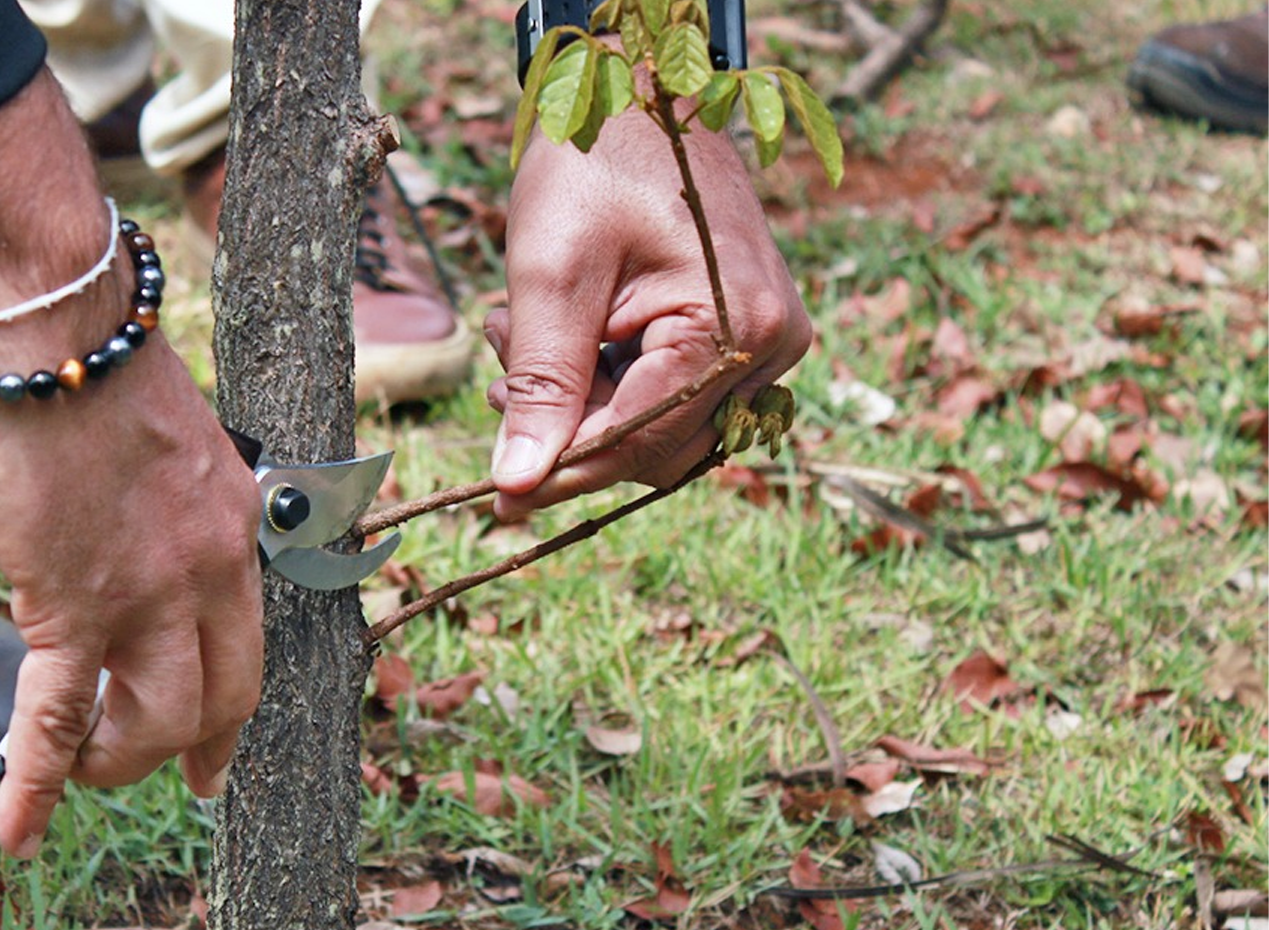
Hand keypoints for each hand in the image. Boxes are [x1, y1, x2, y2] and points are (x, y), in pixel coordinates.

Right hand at [0, 71, 261, 858]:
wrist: (52, 326)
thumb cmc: (85, 357)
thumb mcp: (164, 433)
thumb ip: (163, 492)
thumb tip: (125, 514)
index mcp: (233, 523)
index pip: (248, 639)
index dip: (231, 705)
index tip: (217, 746)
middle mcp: (210, 568)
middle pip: (220, 695)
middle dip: (191, 748)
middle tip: (169, 777)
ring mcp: (148, 592)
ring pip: (154, 719)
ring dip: (118, 762)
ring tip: (80, 771)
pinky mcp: (74, 603)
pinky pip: (58, 714)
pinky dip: (37, 779)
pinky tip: (16, 828)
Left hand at [484, 109, 810, 519]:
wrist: (636, 94)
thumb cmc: (594, 164)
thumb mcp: (552, 274)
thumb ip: (542, 384)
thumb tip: (521, 484)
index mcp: (737, 326)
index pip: (643, 439)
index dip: (566, 469)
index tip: (498, 497)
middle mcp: (770, 345)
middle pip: (657, 445)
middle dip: (570, 427)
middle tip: (498, 381)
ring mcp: (764, 341)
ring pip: (659, 428)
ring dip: (580, 404)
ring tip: (515, 336)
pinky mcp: (740, 335)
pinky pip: (668, 395)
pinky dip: (603, 383)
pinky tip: (554, 335)